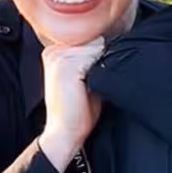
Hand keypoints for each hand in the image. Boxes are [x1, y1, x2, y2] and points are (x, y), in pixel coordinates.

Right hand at [39, 39, 103, 172]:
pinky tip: (90, 87)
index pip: (90, 39)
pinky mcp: (66, 65)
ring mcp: (58, 56)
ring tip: (92, 87)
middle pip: (95, 40)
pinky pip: (94, 56)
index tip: (100, 73)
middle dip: (103, 59)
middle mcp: (54, 50)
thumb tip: (117, 44)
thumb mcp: (86, 80)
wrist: (64, 133)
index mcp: (56, 52)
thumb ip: (94, 61)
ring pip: (96, 47)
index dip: (103, 54)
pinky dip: (100, 71)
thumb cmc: (78, 110)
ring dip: (102, 65)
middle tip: (95, 83)